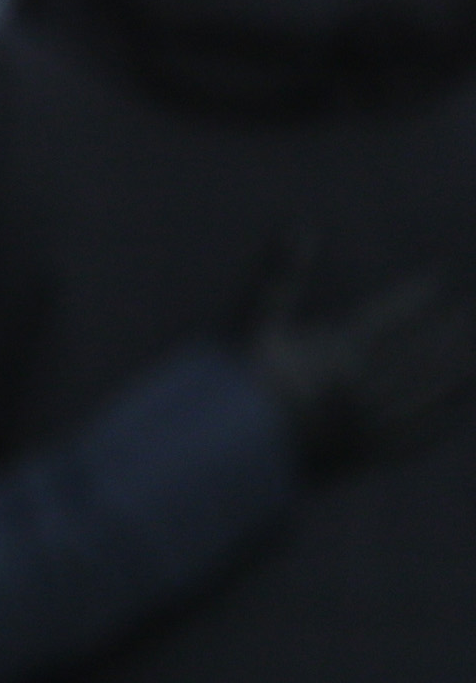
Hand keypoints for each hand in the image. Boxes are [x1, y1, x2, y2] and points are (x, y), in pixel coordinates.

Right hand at [246, 257, 475, 471]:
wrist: (231, 456)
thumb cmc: (240, 386)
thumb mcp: (253, 327)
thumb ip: (282, 278)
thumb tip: (300, 226)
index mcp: (338, 354)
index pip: (389, 316)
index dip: (417, 296)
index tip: (439, 278)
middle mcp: (365, 388)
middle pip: (423, 353)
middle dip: (452, 328)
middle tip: (474, 307)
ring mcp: (372, 424)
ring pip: (430, 392)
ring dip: (460, 368)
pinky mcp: (372, 454)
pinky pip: (421, 434)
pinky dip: (446, 416)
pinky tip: (462, 403)